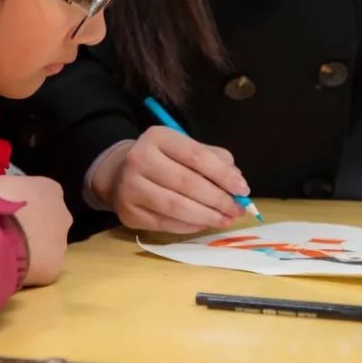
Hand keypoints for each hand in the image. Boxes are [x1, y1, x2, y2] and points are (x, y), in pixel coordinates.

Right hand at [0, 175, 71, 285]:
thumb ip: (12, 192)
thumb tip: (6, 200)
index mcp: (50, 188)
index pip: (43, 195)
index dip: (27, 206)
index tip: (11, 213)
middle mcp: (63, 213)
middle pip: (50, 221)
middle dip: (34, 228)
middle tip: (11, 235)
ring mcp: (61, 242)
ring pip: (49, 246)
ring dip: (33, 249)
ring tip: (9, 254)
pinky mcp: (54, 267)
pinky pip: (41, 268)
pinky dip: (29, 270)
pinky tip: (12, 268)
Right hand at [89, 127, 247, 233]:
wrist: (119, 173)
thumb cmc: (162, 160)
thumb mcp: (185, 148)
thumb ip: (214, 160)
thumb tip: (236, 182)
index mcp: (157, 137)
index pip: (196, 156)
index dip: (223, 174)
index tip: (243, 189)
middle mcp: (139, 159)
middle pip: (187, 183)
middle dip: (218, 199)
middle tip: (238, 209)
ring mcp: (130, 187)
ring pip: (176, 207)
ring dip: (207, 216)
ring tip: (226, 219)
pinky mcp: (128, 213)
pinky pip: (166, 224)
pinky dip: (190, 226)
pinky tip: (204, 223)